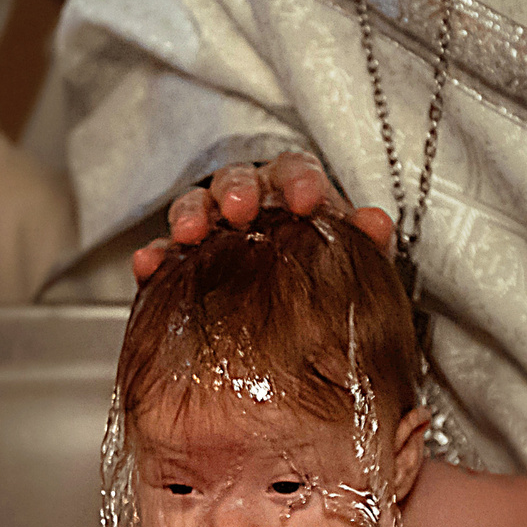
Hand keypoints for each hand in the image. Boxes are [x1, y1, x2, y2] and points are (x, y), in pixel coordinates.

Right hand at [132, 150, 394, 282]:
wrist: (294, 356)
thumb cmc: (322, 292)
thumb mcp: (353, 272)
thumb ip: (366, 247)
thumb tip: (376, 223)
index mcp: (294, 199)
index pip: (294, 170)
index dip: (298, 179)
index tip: (305, 200)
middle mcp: (251, 209)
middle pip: (238, 181)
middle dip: (237, 190)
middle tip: (241, 210)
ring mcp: (213, 238)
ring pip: (195, 208)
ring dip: (190, 214)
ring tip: (190, 234)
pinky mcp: (181, 272)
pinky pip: (162, 258)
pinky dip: (154, 259)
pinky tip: (149, 266)